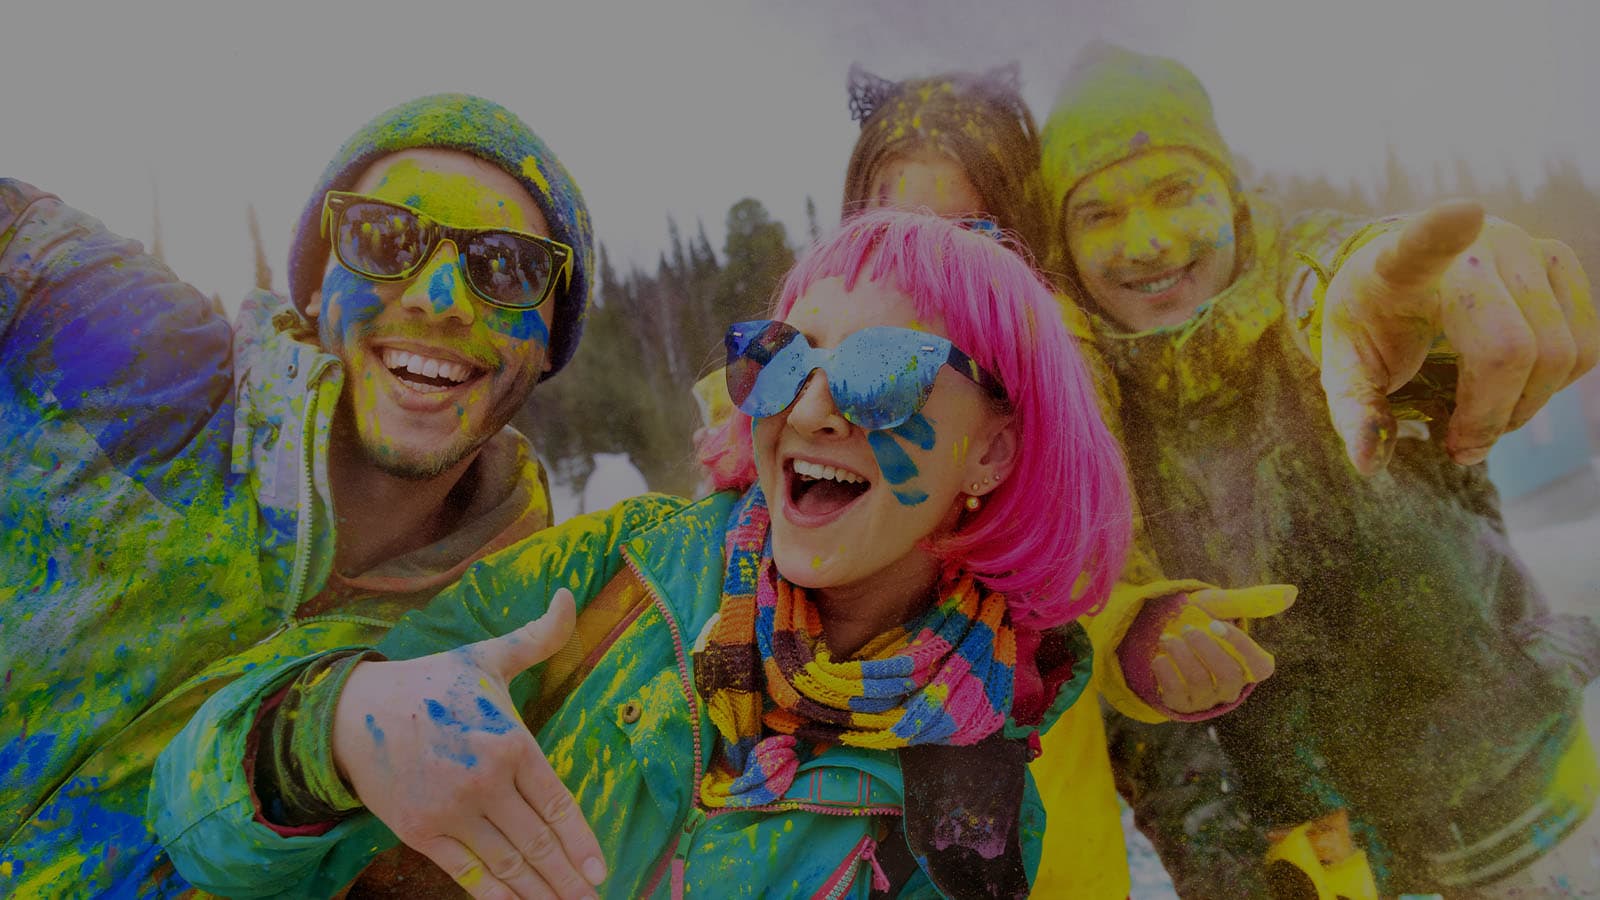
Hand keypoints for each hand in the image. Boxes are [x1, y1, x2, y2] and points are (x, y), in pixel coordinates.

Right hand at [331, 589, 605, 899]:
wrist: (352, 712)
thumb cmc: (432, 685)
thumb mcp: (487, 656)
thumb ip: (536, 637)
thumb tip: (565, 597)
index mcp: (509, 741)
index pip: (557, 802)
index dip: (581, 840)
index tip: (601, 870)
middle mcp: (484, 780)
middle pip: (537, 843)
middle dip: (568, 879)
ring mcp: (451, 811)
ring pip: (506, 864)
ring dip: (539, 893)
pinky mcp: (420, 832)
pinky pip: (467, 872)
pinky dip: (494, 895)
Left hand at [1152, 585, 1293, 713]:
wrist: (1163, 633)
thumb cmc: (1202, 620)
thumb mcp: (1224, 606)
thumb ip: (1253, 601)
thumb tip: (1292, 592)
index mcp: (1250, 666)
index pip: (1259, 666)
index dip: (1239, 646)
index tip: (1215, 624)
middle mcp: (1232, 687)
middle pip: (1228, 675)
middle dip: (1206, 650)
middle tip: (1187, 629)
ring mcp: (1207, 699)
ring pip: (1200, 683)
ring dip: (1182, 657)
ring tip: (1167, 638)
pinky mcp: (1181, 705)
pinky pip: (1176, 695)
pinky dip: (1166, 674)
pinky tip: (1159, 658)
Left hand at [1321, 200, 1597, 473]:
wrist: (1400, 278)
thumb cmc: (1372, 325)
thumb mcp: (1347, 370)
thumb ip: (1355, 413)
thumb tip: (1367, 463)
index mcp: (1402, 264)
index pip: (1424, 242)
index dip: (1443, 229)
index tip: (1463, 213)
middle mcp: (1475, 245)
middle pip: (1512, 348)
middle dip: (1491, 415)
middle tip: (1460, 446)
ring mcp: (1526, 246)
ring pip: (1560, 353)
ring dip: (1525, 407)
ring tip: (1482, 418)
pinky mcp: (1560, 260)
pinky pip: (1585, 346)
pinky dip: (1554, 385)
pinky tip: (1512, 386)